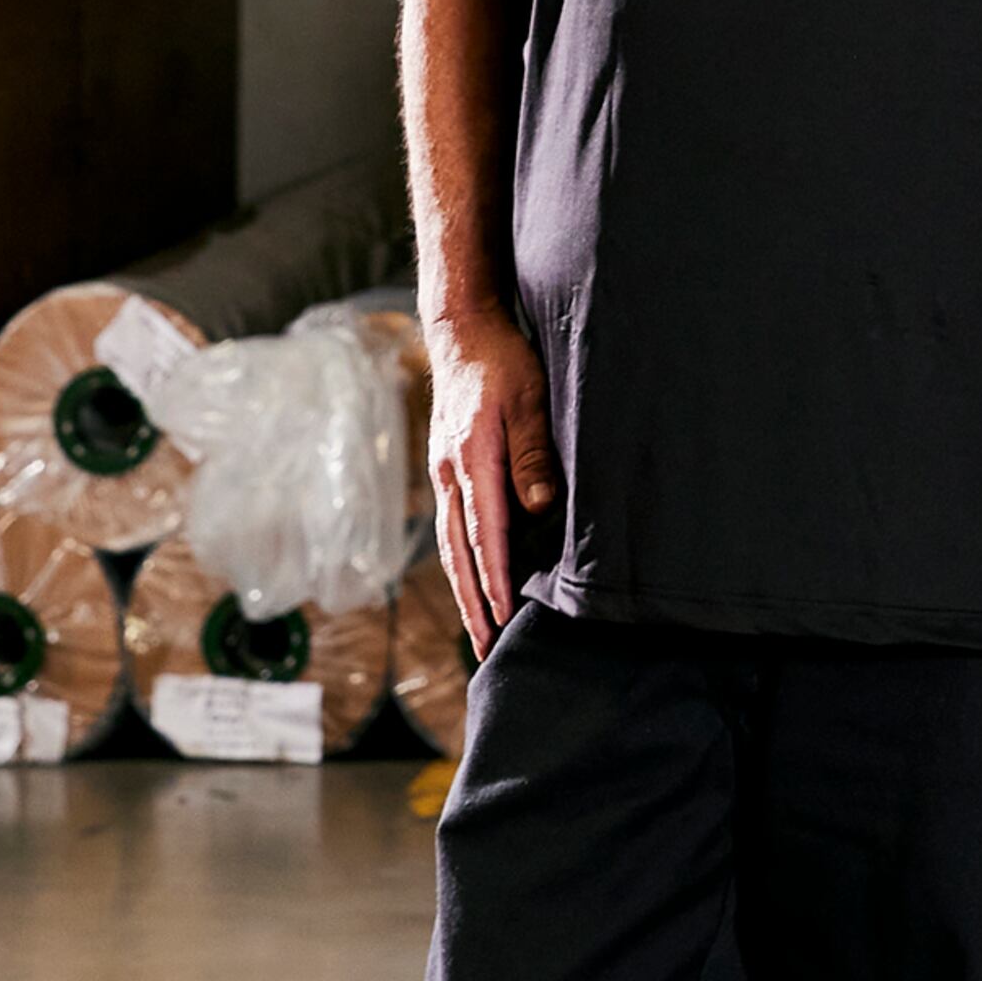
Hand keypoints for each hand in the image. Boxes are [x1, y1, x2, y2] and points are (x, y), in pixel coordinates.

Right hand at [428, 305, 555, 651]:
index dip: (497, 580)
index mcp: (473, 462)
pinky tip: (472, 579)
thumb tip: (538, 509)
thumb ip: (534, 454)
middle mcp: (451, 475)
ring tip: (478, 629)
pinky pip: (452, 527)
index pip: (487, 536)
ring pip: (451, 545)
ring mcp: (443, 474)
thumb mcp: (531, 401)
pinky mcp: (446, 470)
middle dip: (474, 604)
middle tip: (485, 648)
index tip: (506, 618)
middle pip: (460, 553)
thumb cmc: (504, 363)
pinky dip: (460, 561)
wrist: (461, 332)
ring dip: (464, 590)